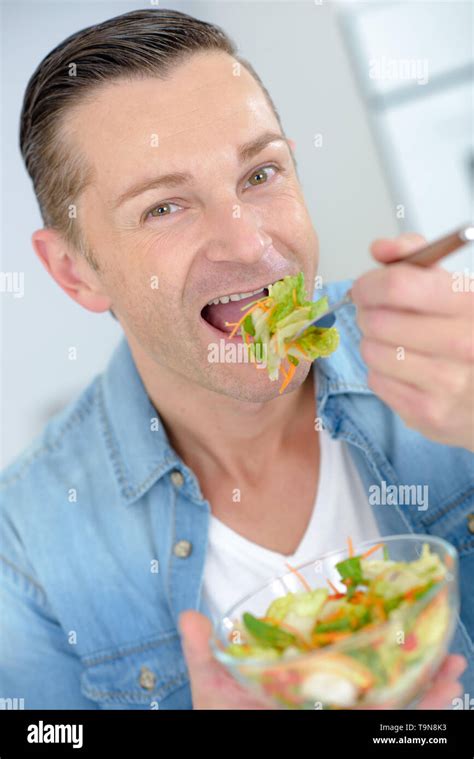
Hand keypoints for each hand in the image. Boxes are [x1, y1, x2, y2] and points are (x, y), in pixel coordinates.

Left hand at [179, 610, 466, 709]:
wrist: (231, 746)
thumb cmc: (225, 721)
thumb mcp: (215, 690)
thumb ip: (205, 655)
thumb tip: (190, 615)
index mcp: (303, 683)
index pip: (339, 656)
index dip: (366, 635)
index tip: (392, 613)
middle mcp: (329, 701)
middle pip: (376, 677)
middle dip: (410, 659)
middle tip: (439, 637)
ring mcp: (343, 717)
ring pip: (393, 703)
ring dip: (427, 687)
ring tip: (454, 665)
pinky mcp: (354, 734)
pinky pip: (393, 727)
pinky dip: (421, 713)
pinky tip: (444, 696)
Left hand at [351, 233, 473, 450]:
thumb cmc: (468, 334)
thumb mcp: (456, 287)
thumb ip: (417, 258)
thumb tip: (381, 249)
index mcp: (472, 304)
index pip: (399, 286)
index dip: (371, 283)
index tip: (366, 287)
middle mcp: (465, 344)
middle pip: (378, 321)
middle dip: (368, 313)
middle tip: (378, 314)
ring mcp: (447, 384)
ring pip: (372, 351)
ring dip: (373, 342)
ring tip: (394, 341)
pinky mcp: (427, 413)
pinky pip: (376, 380)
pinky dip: (380, 371)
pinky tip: (403, 367)